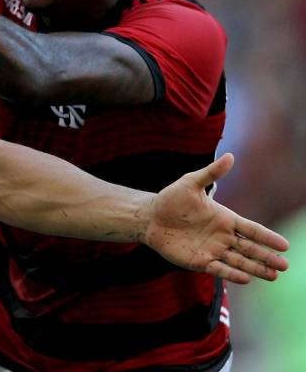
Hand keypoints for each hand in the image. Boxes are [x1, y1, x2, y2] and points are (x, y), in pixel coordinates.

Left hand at [144, 153, 288, 283]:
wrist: (150, 217)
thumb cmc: (171, 199)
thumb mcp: (191, 183)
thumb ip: (211, 173)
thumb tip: (230, 156)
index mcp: (225, 218)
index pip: (251, 229)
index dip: (267, 237)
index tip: (285, 245)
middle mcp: (222, 236)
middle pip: (250, 248)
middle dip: (267, 257)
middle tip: (285, 265)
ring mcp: (212, 249)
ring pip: (238, 261)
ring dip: (255, 268)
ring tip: (273, 276)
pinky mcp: (199, 261)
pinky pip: (219, 269)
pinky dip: (232, 274)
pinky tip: (246, 279)